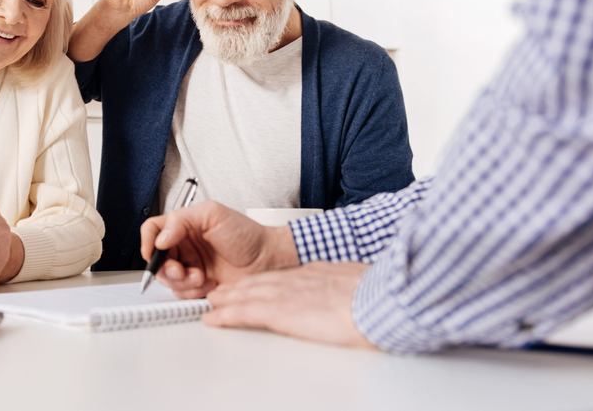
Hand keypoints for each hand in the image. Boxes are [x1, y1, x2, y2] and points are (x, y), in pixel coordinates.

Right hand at [139, 201, 298, 298]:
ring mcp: (191, 266)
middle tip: (181, 270)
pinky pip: (182, 293)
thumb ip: (182, 220)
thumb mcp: (213, 214)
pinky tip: (209, 284)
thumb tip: (161, 237)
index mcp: (183, 226)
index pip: (153, 230)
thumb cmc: (246, 234)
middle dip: (166, 268)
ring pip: (167, 279)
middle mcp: (184, 246)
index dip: (148, 241)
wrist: (268, 259)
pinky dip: (192, 291)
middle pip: (156, 259)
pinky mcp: (199, 285)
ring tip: (200, 276)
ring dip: (181, 281)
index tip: (154, 252)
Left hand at [204, 262, 375, 348]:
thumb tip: (357, 301)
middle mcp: (298, 280)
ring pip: (246, 294)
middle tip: (223, 292)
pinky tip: (213, 318)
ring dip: (227, 299)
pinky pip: (244, 312)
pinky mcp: (279, 310)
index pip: (283, 277)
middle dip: (239, 288)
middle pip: (260, 282)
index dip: (264, 281)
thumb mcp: (364, 287)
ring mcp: (287, 294)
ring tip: (213, 303)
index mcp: (319, 274)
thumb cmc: (379, 297)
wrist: (379, 300)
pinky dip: (226, 315)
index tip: (255, 285)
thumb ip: (350, 292)